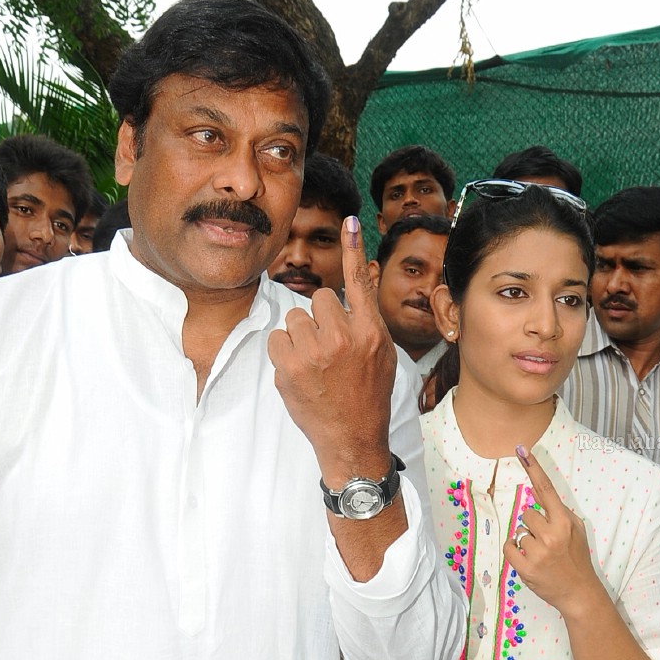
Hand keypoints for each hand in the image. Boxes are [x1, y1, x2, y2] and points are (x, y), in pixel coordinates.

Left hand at [268, 216, 395, 485]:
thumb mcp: (383, 356)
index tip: (349, 221)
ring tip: (314, 364)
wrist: (352, 439)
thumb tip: (357, 285)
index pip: (358, 282)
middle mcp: (343, 338)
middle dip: (318, 318)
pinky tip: (299, 372)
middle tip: (327, 347)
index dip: (353, 249)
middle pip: (318, 299)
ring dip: (300, 337)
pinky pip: (277, 340)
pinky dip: (283, 353)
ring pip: (294, 320)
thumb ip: (367, 321)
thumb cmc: (368, 396)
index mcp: (370, 333)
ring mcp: (314, 354)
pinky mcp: (289, 368)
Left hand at [502, 445, 597, 617]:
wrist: (579, 591)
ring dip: (527, 540)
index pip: (546, 489)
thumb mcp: (575, 530)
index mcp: (564, 522)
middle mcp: (551, 534)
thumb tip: (537, 495)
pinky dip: (516, 551)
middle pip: (527, 513)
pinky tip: (530, 559)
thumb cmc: (576, 557)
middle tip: (547, 541)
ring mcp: (538, 551)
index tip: (522, 449)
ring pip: (520, 531)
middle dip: (534, 525)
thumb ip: (558, 513)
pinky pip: (510, 547)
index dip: (534, 468)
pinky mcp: (526, 567)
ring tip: (542, 553)